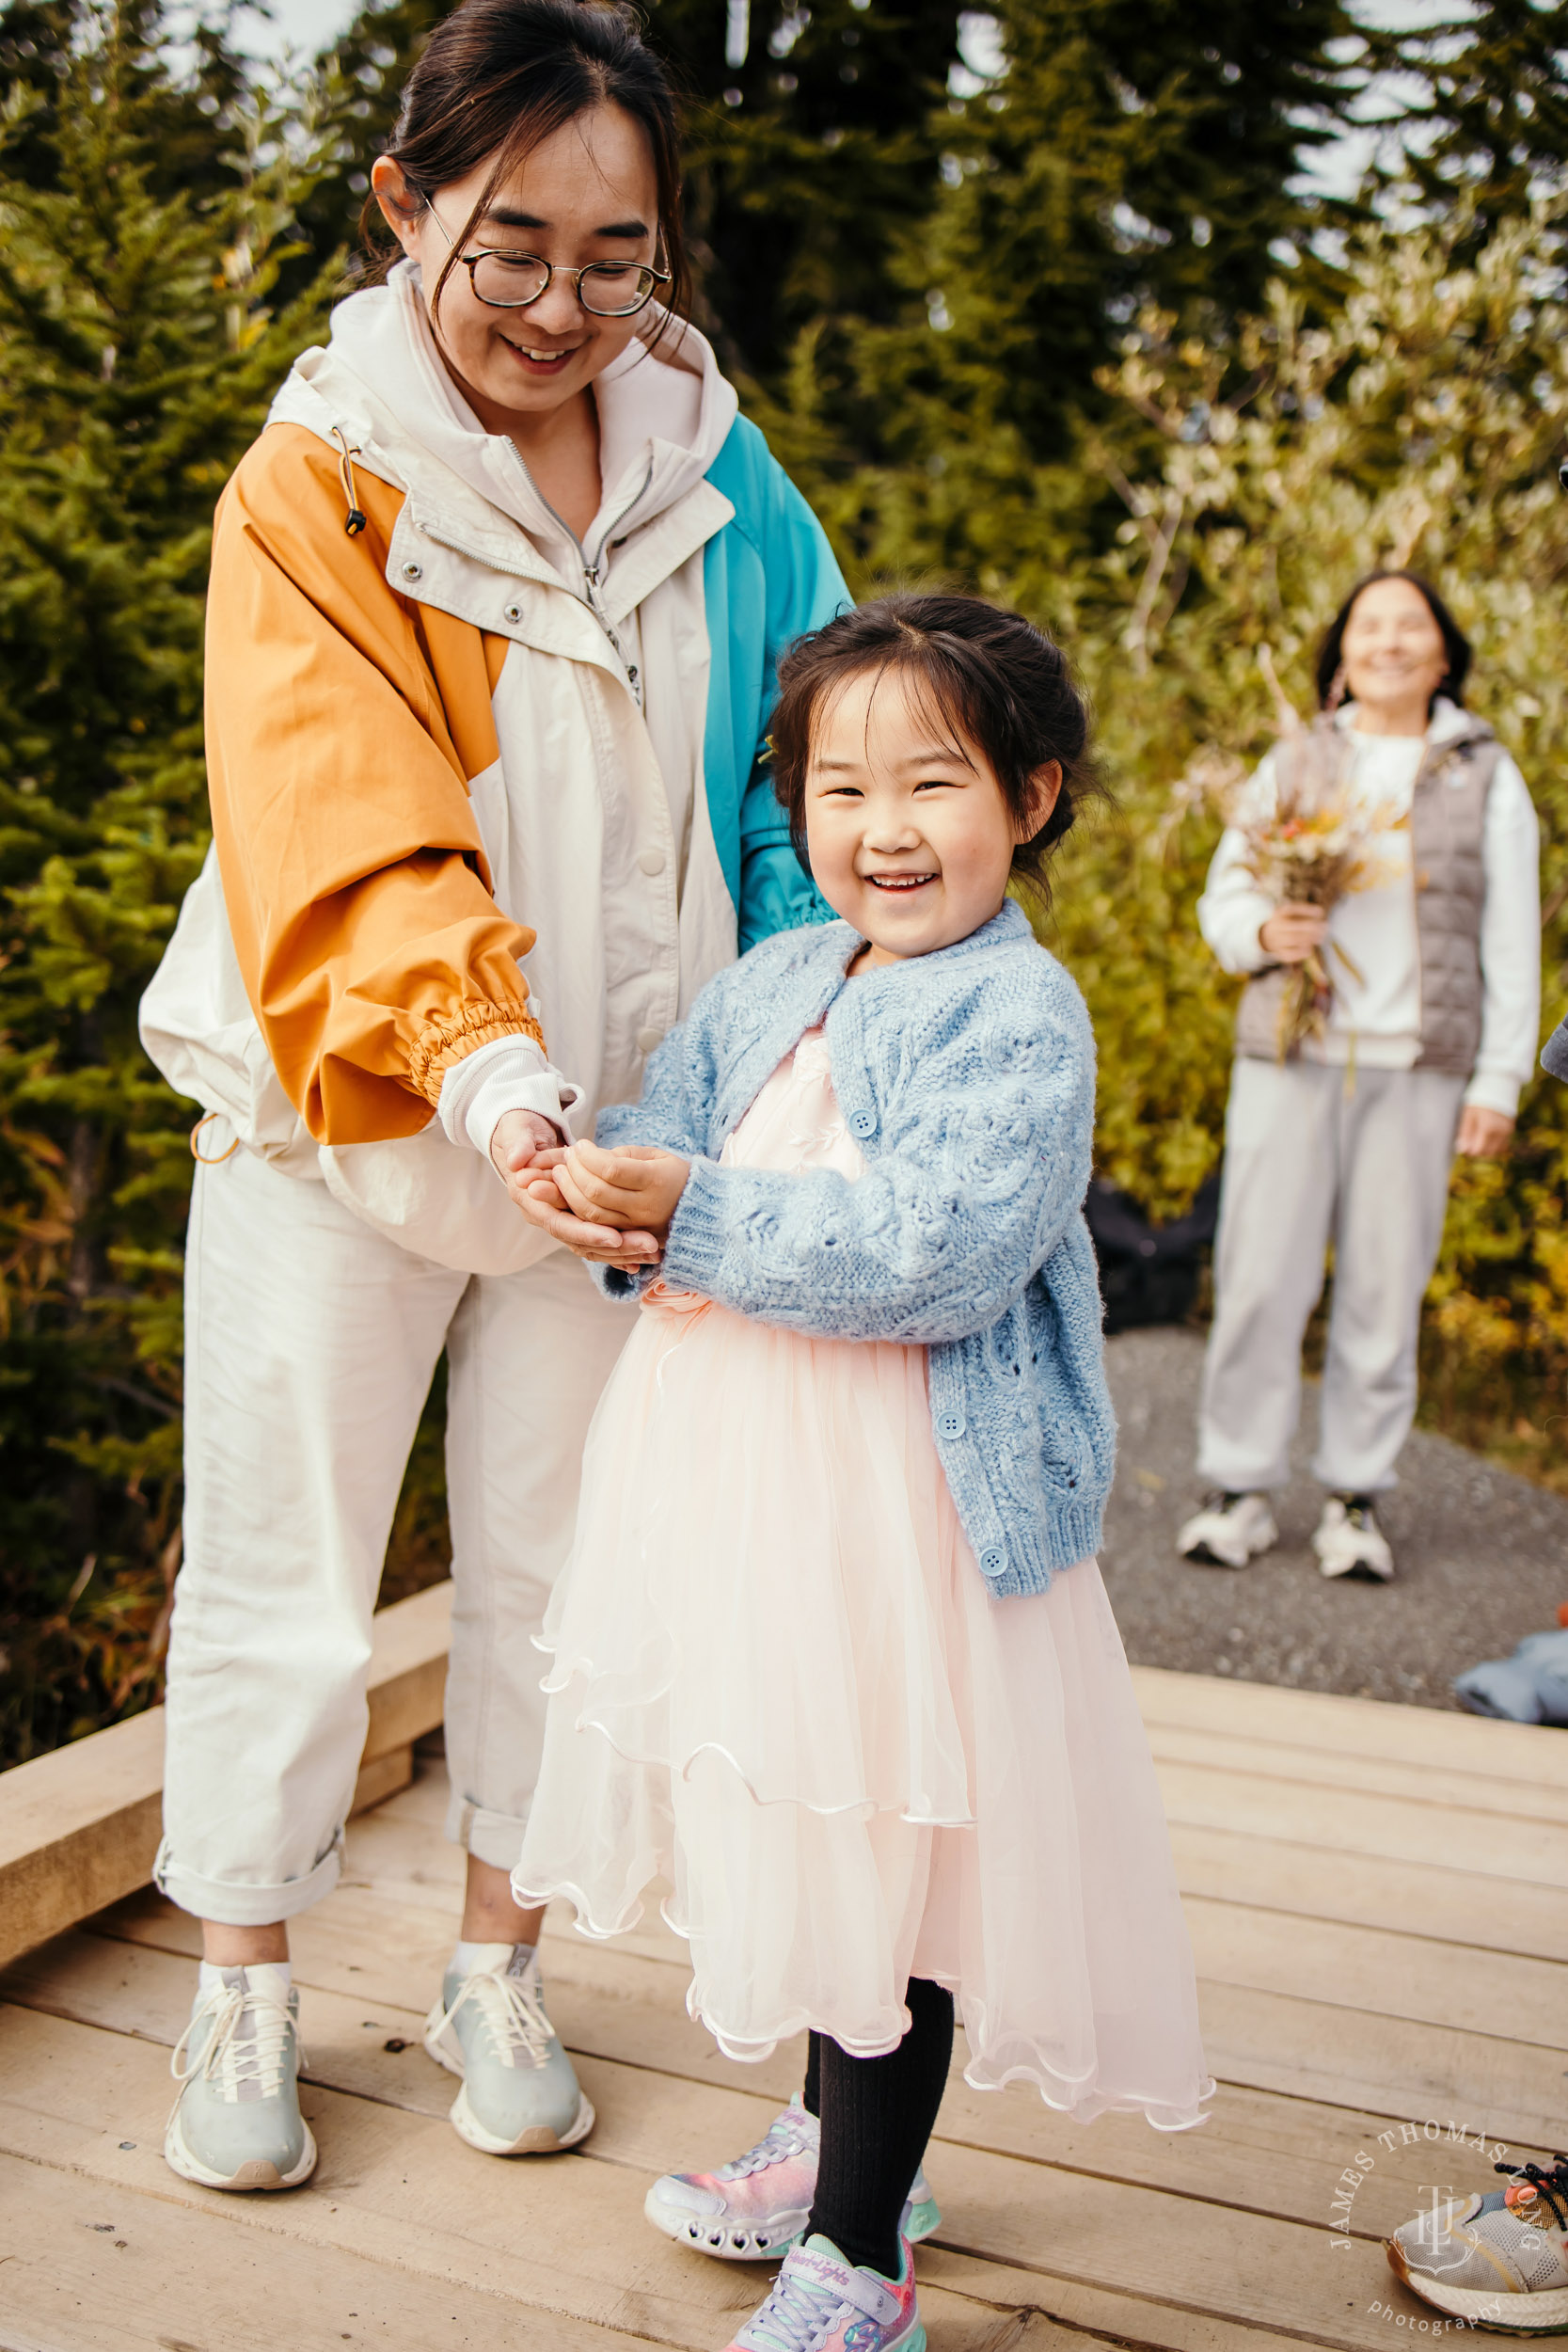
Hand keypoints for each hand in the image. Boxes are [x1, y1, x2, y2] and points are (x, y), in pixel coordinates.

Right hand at [489, 1113, 660, 1268]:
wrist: (520, 1138)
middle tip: (649, 1245)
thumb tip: (518, 1162)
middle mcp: (543, 1214)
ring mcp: (560, 1217)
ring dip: (624, 1250)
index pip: (559, 1224)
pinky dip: (621, 1248)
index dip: (587, 1233)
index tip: (615, 1238)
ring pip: (592, 1245)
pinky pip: (598, 1238)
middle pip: (581, 1240)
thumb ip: (518, 1143)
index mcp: (527, 1198)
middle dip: (614, 1246)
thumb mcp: (517, 1130)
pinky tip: (646, 1254)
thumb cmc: (520, 1131)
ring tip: (655, 1250)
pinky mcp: (574, 1215)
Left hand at [554, 1140, 690, 1238]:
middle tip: (567, 1156)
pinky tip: (569, 1195)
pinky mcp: (629, 1240)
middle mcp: (645, 1208)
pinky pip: (595, 1229)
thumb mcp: (656, 1156)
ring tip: (561, 1173)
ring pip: (591, 1215)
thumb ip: (623, 1156)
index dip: (588, 1157)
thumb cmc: (676, 1176)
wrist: (702, 1213)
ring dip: (569, 1192)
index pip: (611, 1170)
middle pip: (596, 1193)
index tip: (580, 1144)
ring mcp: (637, 1228)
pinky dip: (576, 1212)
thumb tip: (589, 1157)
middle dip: (574, 1172)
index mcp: (655, 1181)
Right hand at [1259, 904, 1328, 962]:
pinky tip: (1310, 950)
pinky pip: (1289, 954)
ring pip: (1291, 939)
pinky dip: (1300, 953)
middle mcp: (1276, 925)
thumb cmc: (1289, 922)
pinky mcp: (1279, 952)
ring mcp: (1276, 939)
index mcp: (1280, 913)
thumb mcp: (1294, 913)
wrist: (1269, 936)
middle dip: (1310, 927)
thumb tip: (1320, 912)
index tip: (1321, 912)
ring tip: (1320, 938)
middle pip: (1292, 925)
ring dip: (1308, 938)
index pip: (1292, 909)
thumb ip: (1306, 911)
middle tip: (1325, 927)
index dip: (1307, 910)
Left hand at [1455, 1105, 1513, 1159]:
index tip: (1464, 1146)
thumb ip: (1465, 1134)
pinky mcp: (1511, 1129)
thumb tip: (1462, 1150)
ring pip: (1497, 1151)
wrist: (1497, 1088)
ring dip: (1487, 1150)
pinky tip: (1488, 1138)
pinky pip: (1504, 1145)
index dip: (1470, 1151)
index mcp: (1487, 1128)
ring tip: (1479, 1139)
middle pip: (1488, 1153)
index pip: (1479, 1151)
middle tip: (1471, 1143)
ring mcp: (1507, 1131)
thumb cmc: (1479, 1102)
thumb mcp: (1468, 1116)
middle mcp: (1500, 1132)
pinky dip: (1495, 1146)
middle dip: (1478, 1151)